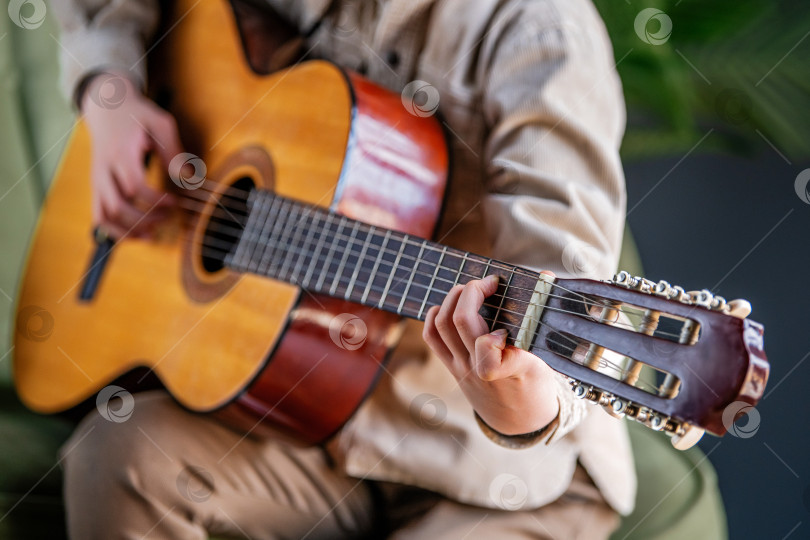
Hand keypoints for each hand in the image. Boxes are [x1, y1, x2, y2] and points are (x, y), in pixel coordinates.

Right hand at [80, 72, 180, 238]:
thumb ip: (174, 151)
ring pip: (104, 215)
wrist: (107, 107)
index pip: (133, 185)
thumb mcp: (160, 124)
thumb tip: (189, 178)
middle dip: (144, 218)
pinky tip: (137, 235)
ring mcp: (97, 180)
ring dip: (128, 231)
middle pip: (117, 205)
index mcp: (120, 153)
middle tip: (167, 217)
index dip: (155, 200)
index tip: (175, 202)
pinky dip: (115, 231)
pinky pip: (99, 216)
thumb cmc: (137, 115)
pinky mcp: (97, 187)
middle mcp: (104, 169)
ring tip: (152, 234)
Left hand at [423, 274, 559, 435]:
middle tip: (490, 283)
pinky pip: (432, 337)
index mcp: (507, 370)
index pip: (486, 347)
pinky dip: (435, 315)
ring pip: (442, 325)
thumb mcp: (546, 361)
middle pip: (460, 322)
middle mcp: (478, 369)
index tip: (506, 329)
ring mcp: (461, 368)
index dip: (492, 332)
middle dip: (472, 291)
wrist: (518, 421)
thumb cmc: (536, 386)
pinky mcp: (451, 367)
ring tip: (472, 290)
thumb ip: (541, 320)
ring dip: (453, 298)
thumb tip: (547, 275)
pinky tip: (451, 305)